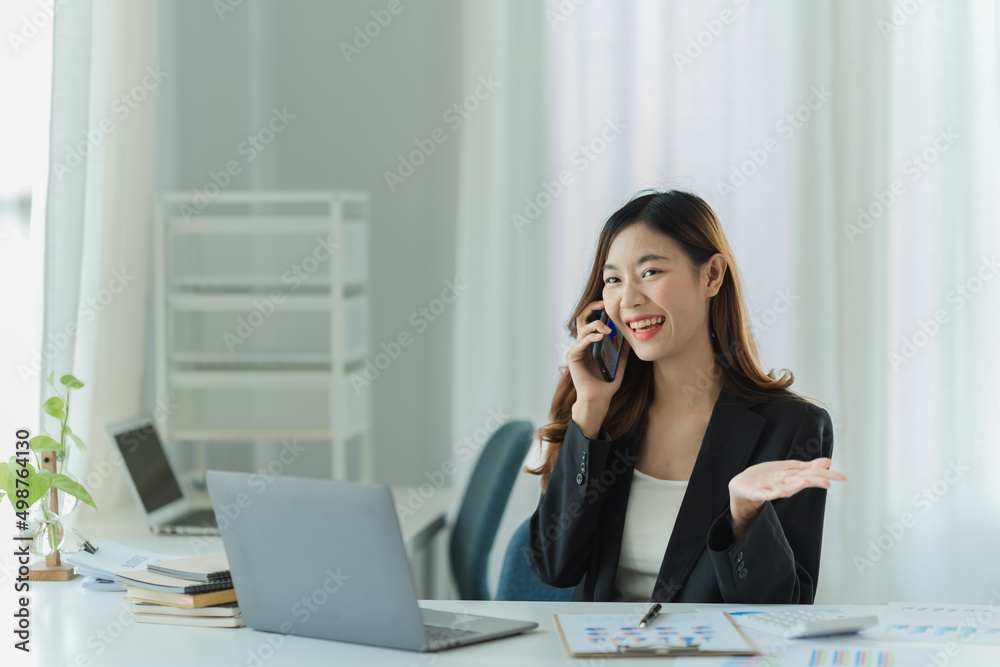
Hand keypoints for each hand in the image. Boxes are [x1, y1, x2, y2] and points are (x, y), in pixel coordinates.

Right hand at [566, 300, 630, 436]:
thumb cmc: (607, 384)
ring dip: (595, 324)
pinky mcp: (573, 357)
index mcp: (592, 343)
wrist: (598, 399)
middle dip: (592, 307)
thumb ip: (622, 351)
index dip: (599, 310)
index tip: (611, 304)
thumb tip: (630, 337)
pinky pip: (581, 342)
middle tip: (604, 303)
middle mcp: (582, 344)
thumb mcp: (620, 364)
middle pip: (583, 318)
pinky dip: (591, 337)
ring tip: (608, 328)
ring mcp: (577, 349)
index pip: (592, 320)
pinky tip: (601, 336)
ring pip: (582, 327)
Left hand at [728, 458, 845, 539]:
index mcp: (792, 478)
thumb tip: (828, 462)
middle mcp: (785, 484)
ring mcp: (772, 489)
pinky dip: (774, 493)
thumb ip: (807, 467)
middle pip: (802, 481)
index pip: (811, 475)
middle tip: (830, 482)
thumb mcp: (788, 469)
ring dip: (797, 485)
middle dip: (815, 481)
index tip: (841, 477)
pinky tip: (780, 491)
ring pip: (787, 488)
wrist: (742, 486)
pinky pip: (767, 493)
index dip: (826, 475)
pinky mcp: (758, 493)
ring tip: (808, 482)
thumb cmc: (766, 478)